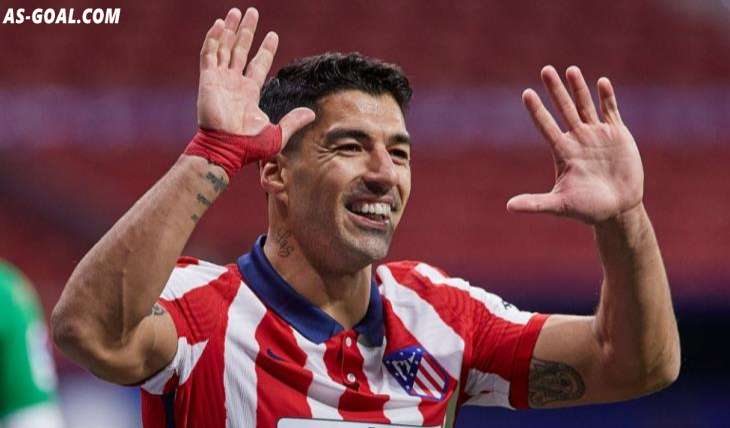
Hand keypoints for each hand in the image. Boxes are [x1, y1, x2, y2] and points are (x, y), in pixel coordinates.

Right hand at [196, 8, 314, 144]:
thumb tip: (312, 113)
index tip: (273, 34)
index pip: (259, 64)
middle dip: (246, 31)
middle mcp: (234, 83)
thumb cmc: (249, 146)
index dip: (265, 49)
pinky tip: (219, 25)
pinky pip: (209, 55)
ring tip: (235, 12)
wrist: (227, 149)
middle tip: (252, 12)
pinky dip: (212, 39)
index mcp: (249, 93)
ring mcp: (220, 80)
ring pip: (224, 48)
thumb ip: (293, 121)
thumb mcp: (277, 134)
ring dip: (229, 30)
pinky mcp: (208, 80)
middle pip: (240, 50)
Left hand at [507, 66, 643, 223]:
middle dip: (555, 90)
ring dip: (578, 88)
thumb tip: (508, 207)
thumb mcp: (560, 205)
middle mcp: (578, 139)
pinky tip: (602, 82)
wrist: (618, 209)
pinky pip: (611, 111)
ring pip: (585, 106)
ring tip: (570, 70)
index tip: (526, 93)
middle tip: (545, 70)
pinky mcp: (617, 134)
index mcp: (563, 152)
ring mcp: (597, 135)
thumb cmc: (587, 209)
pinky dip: (607, 97)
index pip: (546, 126)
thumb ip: (535, 203)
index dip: (537, 110)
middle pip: (564, 109)